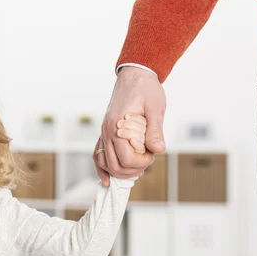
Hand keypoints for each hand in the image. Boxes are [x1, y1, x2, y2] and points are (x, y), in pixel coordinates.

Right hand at [94, 67, 165, 185]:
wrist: (134, 75)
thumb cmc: (146, 89)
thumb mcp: (156, 107)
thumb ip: (155, 130)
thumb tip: (158, 150)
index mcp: (118, 126)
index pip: (126, 157)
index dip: (142, 162)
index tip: (153, 154)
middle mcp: (107, 131)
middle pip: (114, 165)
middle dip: (132, 170)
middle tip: (147, 162)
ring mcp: (104, 133)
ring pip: (104, 163)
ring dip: (119, 172)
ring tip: (136, 170)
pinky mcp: (105, 133)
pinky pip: (98, 155)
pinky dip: (102, 169)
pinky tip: (107, 180)